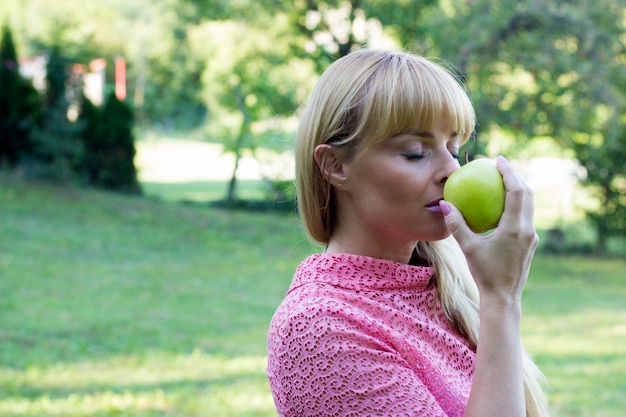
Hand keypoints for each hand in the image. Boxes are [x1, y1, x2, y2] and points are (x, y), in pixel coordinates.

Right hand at [440, 156, 538, 303]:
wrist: (503, 297)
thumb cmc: (484, 273)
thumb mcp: (467, 248)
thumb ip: (457, 224)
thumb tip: (444, 204)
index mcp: (515, 228)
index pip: (516, 191)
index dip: (510, 173)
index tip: (499, 160)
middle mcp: (527, 230)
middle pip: (527, 194)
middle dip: (516, 177)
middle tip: (501, 166)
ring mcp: (530, 237)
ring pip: (528, 206)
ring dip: (518, 191)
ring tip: (502, 182)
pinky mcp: (529, 244)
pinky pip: (524, 217)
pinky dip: (515, 206)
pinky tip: (501, 207)